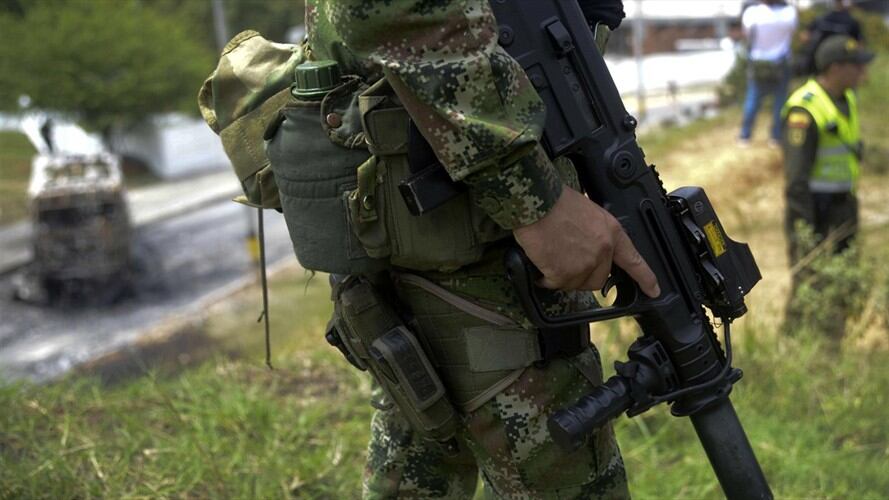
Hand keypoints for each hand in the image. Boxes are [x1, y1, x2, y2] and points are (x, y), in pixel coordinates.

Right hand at [513, 186, 660, 296]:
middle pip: (598, 280)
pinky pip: (555, 284)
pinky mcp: (564, 274)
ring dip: (562, 276)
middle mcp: (602, 251)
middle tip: (566, 261)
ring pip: (575, 284)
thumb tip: (589, 248)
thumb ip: (596, 234)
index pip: (633, 260)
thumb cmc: (557, 202)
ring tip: (550, 255)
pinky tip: (541, 262)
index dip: (645, 278)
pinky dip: (546, 278)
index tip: (653, 291)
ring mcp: (584, 264)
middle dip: (583, 275)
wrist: (537, 203)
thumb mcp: (588, 212)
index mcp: (611, 232)